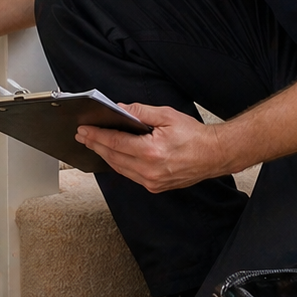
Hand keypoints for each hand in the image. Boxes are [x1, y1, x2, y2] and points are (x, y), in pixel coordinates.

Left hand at [76, 103, 227, 191]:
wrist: (214, 155)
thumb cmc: (194, 135)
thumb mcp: (167, 115)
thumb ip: (141, 112)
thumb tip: (120, 109)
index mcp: (150, 151)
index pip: (115, 142)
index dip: (96, 136)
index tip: (84, 130)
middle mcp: (149, 170)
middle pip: (113, 157)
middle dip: (95, 145)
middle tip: (82, 136)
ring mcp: (152, 181)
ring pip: (119, 168)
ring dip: (105, 155)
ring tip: (93, 144)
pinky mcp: (155, 186)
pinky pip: (130, 175)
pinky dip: (119, 164)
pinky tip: (113, 155)